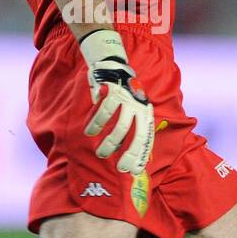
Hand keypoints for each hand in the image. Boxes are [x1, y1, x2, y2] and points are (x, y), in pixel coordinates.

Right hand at [79, 29, 153, 174]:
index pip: (146, 137)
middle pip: (137, 134)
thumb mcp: (131, 110)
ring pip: (120, 125)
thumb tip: (126, 154)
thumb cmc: (121, 96)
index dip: (141, 155)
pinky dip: (97, 124)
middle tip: (119, 168)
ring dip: (110, 143)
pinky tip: (90, 132)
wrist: (113, 66)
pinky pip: (105, 111)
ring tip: (100, 153)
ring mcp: (127, 98)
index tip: (133, 171)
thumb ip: (130, 128)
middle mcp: (139, 106)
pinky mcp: (114, 90)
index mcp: (145, 113)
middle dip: (129, 153)